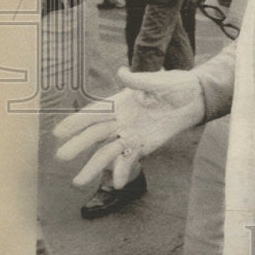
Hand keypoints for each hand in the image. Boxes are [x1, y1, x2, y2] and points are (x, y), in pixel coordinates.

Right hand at [54, 67, 204, 187]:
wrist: (196, 98)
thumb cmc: (175, 85)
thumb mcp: (157, 81)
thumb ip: (138, 81)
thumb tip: (121, 71)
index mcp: (119, 102)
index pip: (93, 113)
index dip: (76, 122)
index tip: (59, 132)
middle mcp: (121, 120)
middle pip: (95, 134)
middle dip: (78, 145)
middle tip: (61, 157)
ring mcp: (131, 134)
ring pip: (107, 152)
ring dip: (93, 166)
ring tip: (77, 182)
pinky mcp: (144, 145)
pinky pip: (129, 160)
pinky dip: (122, 171)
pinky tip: (116, 183)